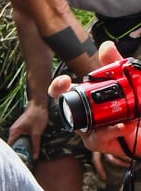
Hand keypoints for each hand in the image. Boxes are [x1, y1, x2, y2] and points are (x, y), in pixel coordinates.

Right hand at [8, 100, 47, 158]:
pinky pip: (19, 136)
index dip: (13, 154)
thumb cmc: (37, 117)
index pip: (10, 146)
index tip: (18, 161)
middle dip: (17, 151)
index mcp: (14, 132)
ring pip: (16, 140)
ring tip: (26, 154)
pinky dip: (23, 141)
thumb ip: (35, 145)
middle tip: (23, 159)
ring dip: (21, 146)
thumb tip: (35, 157)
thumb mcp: (37, 133)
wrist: (39, 104)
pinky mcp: (21, 126)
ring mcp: (16, 128)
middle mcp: (13, 130)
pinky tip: (28, 145)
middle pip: (12, 144)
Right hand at [51, 41, 134, 155]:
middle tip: (83, 96)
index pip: (65, 92)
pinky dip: (112, 131)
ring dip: (101, 120)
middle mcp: (85, 114)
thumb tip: (105, 46)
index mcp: (87, 98)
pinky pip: (100, 138)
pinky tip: (125, 125)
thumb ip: (117, 65)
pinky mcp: (101, 144)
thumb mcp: (129, 82)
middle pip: (67, 110)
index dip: (58, 87)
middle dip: (71, 104)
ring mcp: (90, 130)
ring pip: (84, 126)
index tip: (64, 81)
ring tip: (122, 115)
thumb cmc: (136, 106)